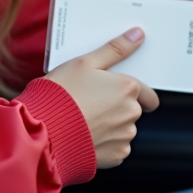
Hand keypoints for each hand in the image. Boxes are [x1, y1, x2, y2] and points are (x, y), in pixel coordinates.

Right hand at [43, 28, 159, 167]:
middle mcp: (131, 113)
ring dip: (111, 125)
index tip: (113, 92)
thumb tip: (138, 35)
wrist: (45, 133)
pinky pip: (115, 148)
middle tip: (90, 102)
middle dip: (117, 107)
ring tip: (84, 119)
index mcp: (128, 88)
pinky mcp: (115, 157)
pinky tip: (85, 135)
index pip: (148, 93)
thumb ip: (115, 49)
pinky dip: (104, 143)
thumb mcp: (84, 63)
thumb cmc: (61, 95)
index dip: (131, 91)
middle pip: (133, 109)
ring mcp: (124, 137)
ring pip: (123, 129)